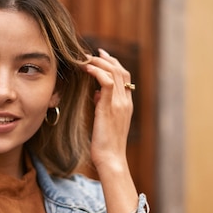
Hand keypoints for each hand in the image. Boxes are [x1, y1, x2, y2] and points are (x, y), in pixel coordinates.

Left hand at [83, 48, 133, 173]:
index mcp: (126, 104)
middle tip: (90, 53)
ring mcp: (120, 104)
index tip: (99, 56)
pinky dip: (97, 72)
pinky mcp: (110, 108)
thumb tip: (97, 94)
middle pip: (120, 70)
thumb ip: (104, 105)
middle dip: (105, 58)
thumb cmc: (106, 144)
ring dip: (99, 62)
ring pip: (114, 72)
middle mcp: (125, 101)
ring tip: (85, 59)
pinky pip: (107, 82)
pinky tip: (86, 68)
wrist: (111, 159)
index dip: (113, 63)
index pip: (124, 76)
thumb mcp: (105, 120)